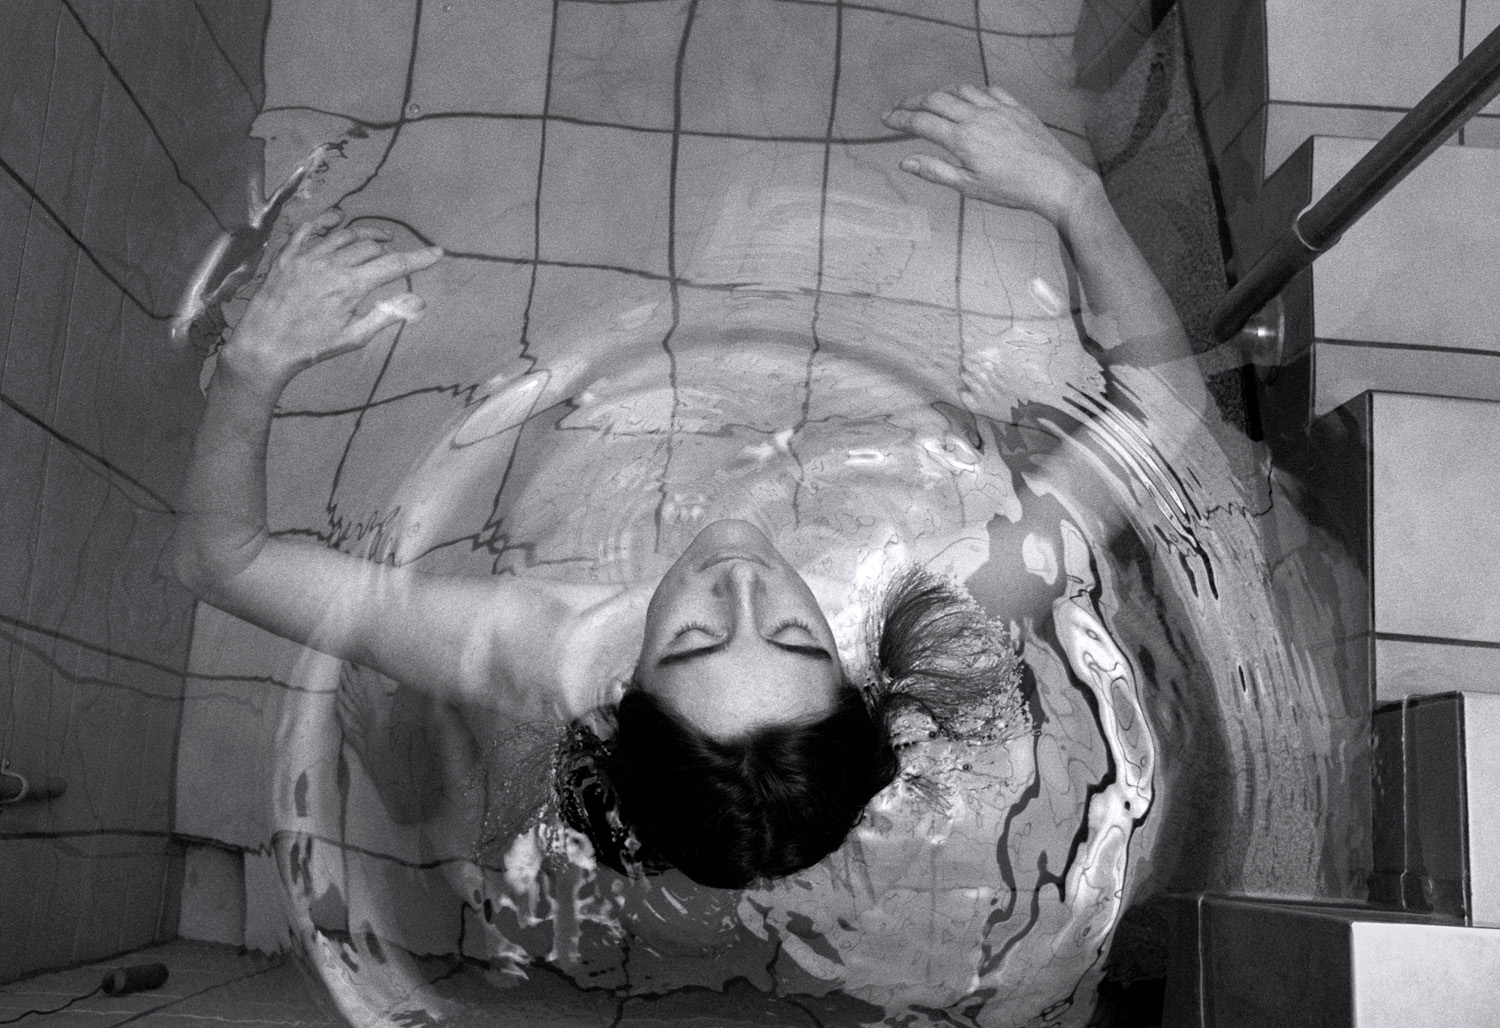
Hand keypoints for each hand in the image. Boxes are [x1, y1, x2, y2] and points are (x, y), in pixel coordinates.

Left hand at [225, 209, 444, 383]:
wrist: (265, 345)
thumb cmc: (312, 346)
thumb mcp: (354, 337)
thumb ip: (387, 315)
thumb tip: (419, 301)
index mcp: (351, 286)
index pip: (395, 264)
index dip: (419, 258)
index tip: (437, 253)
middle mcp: (332, 264)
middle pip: (371, 246)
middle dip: (389, 251)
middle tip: (394, 259)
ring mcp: (308, 256)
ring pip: (346, 234)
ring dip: (365, 236)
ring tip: (376, 241)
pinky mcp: (287, 255)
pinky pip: (310, 228)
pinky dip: (327, 221)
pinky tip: (337, 222)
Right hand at [881, 85, 1098, 226]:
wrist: (1055, 181)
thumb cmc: (1012, 190)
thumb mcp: (969, 188)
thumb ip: (936, 171)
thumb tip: (905, 162)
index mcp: (963, 139)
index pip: (921, 122)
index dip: (899, 119)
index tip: (885, 119)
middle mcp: (977, 117)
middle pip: (936, 98)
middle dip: (914, 101)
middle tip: (901, 108)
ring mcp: (998, 108)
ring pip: (961, 89)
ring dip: (941, 92)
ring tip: (931, 101)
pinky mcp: (1016, 107)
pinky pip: (988, 89)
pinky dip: (971, 91)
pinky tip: (968, 99)